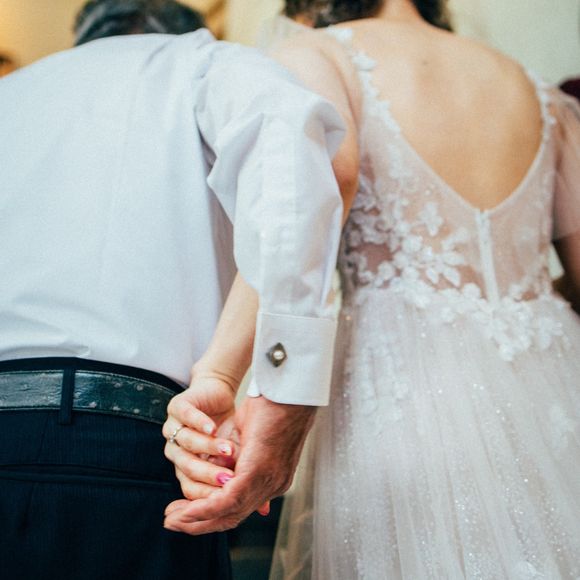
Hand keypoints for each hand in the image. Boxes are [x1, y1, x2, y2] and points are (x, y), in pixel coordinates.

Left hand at [163, 366, 239, 499]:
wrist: (219, 394)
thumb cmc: (231, 429)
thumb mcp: (244, 459)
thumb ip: (245, 483)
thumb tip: (263, 511)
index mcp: (187, 471)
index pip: (193, 492)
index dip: (210, 498)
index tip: (230, 498)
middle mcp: (176, 453)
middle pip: (187, 472)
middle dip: (209, 477)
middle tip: (227, 479)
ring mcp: (174, 429)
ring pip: (187, 445)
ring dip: (209, 449)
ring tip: (229, 451)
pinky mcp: (177, 407)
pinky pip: (187, 416)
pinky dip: (200, 422)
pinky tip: (213, 427)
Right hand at [164, 395, 316, 534]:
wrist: (283, 389)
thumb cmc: (267, 412)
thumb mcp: (248, 439)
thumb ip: (237, 461)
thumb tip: (223, 480)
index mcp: (269, 477)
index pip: (237, 507)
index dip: (210, 514)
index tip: (181, 513)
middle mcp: (271, 484)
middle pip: (231, 515)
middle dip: (198, 522)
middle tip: (170, 522)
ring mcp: (269, 479)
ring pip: (227, 509)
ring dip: (197, 516)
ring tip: (172, 518)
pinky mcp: (260, 471)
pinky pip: (230, 497)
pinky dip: (206, 506)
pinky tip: (187, 510)